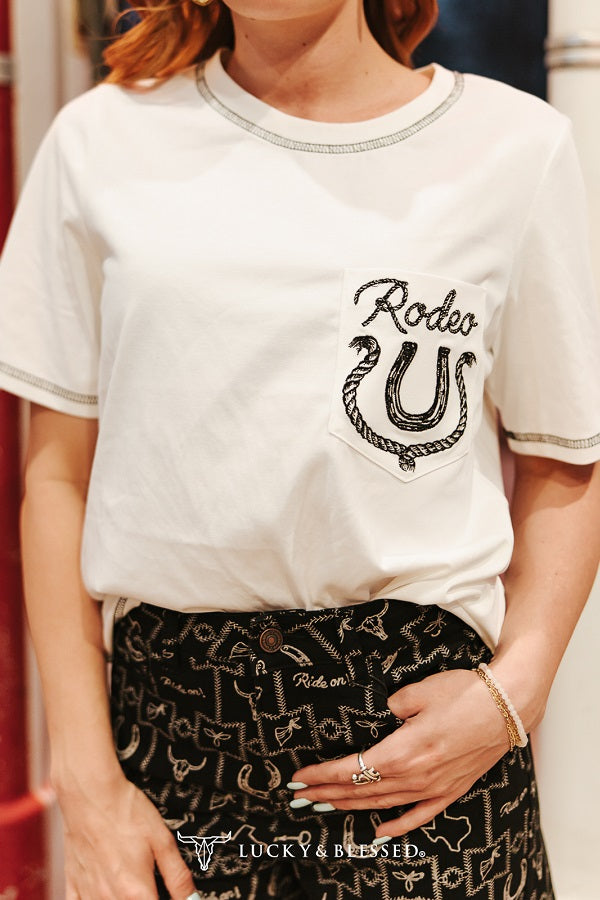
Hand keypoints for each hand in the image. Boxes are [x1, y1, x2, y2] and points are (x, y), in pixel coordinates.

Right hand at [55, 766, 196, 898]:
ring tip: (129, 886)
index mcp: (135, 891)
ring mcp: (88, 892)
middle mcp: (109, 897)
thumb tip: (192, 899)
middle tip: (150, 887)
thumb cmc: (126, 812)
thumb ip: (177, 876)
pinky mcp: (71, 883)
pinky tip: (103, 892)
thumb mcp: (162, 840)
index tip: (168, 894)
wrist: (91, 793)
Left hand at [290, 668, 512, 839]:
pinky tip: (380, 831)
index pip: (351, 769)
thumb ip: (392, 706)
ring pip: (383, 804)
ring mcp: (434, 787)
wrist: (508, 706)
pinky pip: (419, 814)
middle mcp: (415, 776)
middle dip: (327, 793)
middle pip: (361, 790)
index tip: (299, 778)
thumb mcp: (418, 691)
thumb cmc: (464, 693)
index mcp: (402, 751)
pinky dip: (397, 825)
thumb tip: (382, 715)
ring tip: (326, 807)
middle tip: (302, 796)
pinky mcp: (451, 789)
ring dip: (351, 807)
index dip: (322, 775)